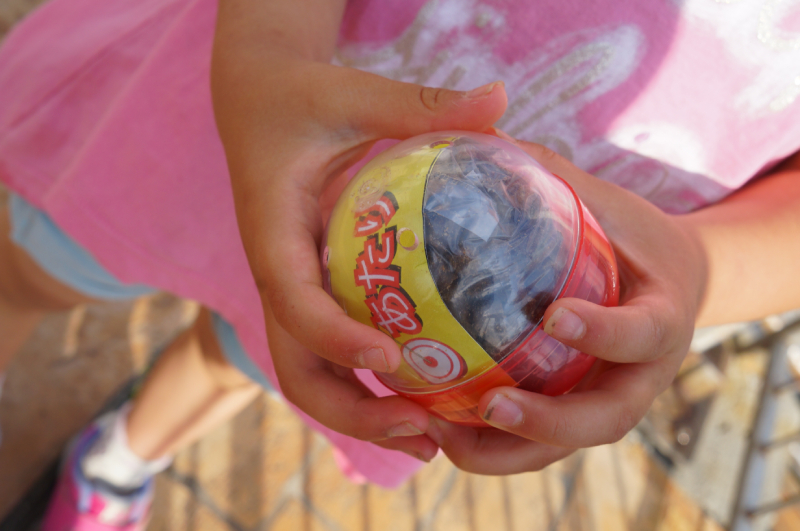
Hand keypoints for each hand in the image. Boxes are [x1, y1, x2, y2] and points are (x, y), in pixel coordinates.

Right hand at [211, 42, 506, 455]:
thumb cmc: (299, 99)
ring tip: (431, 440)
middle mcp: (276, 274)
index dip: (334, 337)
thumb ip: (417, 103)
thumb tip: (500, 96)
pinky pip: (331, 353)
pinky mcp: (309, 292)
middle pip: (295, 367)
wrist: (253, 103)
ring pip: (311, 374)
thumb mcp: (350, 94)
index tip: (390, 358)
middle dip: (350, 410)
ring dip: (362, 415)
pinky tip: (424, 400)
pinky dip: (368, 386)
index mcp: (272, 231)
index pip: (293, 300)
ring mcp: (291, 291)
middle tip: (422, 432)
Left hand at [425, 139, 707, 473]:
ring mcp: (607, 399)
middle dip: (550, 422)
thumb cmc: (629, 233)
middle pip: (605, 419)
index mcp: (660, 317)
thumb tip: (479, 127)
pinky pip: (536, 443)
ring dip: (507, 452)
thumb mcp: (601, 200)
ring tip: (444, 436)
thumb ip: (548, 175)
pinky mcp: (576, 411)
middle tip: (493, 406)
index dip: (604, 332)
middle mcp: (640, 374)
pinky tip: (440, 428)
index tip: (554, 316)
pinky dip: (492, 447)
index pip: (642, 333)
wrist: (663, 279)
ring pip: (564, 447)